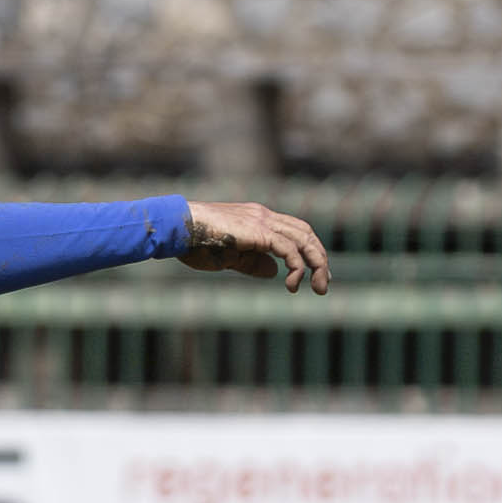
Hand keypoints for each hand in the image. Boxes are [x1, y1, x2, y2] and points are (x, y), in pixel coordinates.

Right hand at [176, 201, 330, 293]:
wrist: (178, 228)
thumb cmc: (194, 244)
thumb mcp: (228, 257)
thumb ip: (252, 262)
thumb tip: (274, 272)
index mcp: (257, 218)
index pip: (295, 230)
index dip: (309, 250)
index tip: (315, 273)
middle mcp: (264, 215)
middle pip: (306, 233)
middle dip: (319, 259)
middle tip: (323, 285)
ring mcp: (262, 220)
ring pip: (304, 239)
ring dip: (316, 264)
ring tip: (318, 287)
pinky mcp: (259, 231)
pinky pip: (289, 249)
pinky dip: (297, 266)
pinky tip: (292, 284)